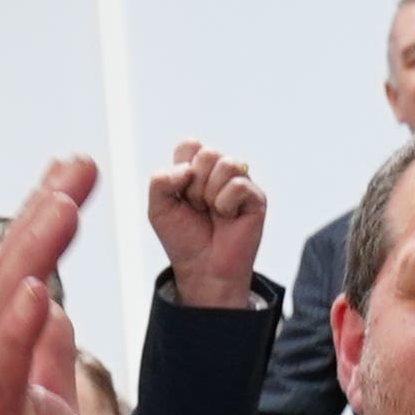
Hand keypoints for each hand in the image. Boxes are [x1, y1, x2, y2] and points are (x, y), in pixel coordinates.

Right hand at [0, 158, 109, 414]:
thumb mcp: (55, 412)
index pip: (20, 278)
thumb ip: (44, 357)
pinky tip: (38, 284)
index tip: (72, 176)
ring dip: (33, 250)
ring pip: (2, 310)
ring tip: (64, 198)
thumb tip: (53, 303)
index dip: (44, 224)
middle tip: (76, 163)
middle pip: (8, 278)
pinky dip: (14, 325)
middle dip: (43, 216)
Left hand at [142, 143, 267, 308]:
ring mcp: (240, 183)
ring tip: (212, 213)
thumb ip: (160, 180)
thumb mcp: (158, 208)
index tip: (181, 195)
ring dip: (210, 194)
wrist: (201, 269)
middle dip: (194, 185)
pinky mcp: (256, 197)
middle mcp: (220, 172)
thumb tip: (188, 169)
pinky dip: (226, 204)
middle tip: (197, 207)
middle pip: (207, 153)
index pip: (190, 145)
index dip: (181, 170)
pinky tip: (227, 218)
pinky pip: (239, 185)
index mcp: (197, 169)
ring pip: (226, 164)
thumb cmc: (183, 239)